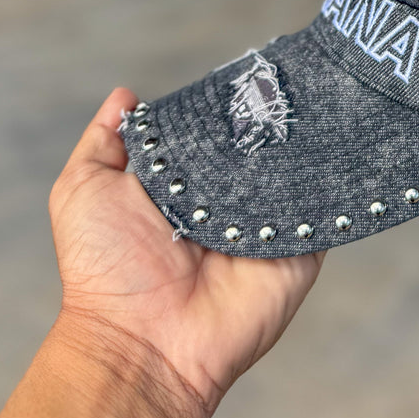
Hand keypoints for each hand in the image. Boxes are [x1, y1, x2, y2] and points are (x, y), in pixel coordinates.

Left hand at [48, 88, 323, 417]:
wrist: (141, 346)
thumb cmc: (105, 270)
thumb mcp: (83, 191)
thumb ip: (104, 142)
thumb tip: (126, 96)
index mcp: (186, 185)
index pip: (216, 132)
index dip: (228, 104)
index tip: (248, 72)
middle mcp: (230, 202)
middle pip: (262, 147)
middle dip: (272, 118)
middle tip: (286, 82)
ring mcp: (267, 226)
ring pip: (299, 171)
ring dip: (305, 145)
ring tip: (316, 104)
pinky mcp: (298, 251)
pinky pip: (325, 209)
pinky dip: (332, 182)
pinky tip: (336, 147)